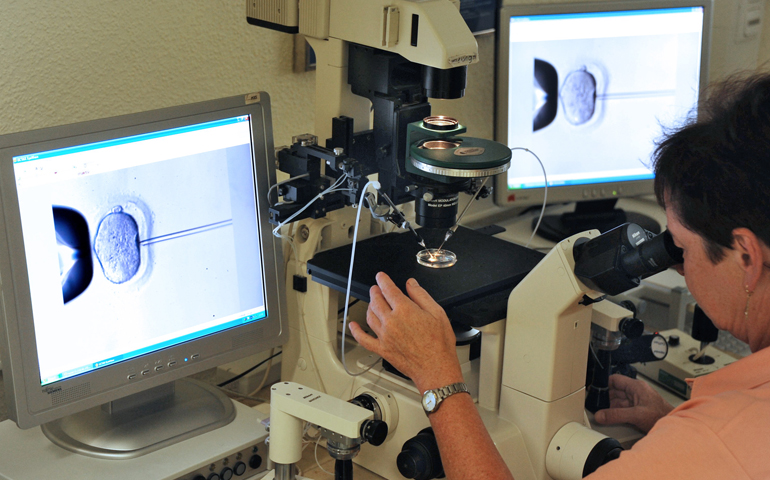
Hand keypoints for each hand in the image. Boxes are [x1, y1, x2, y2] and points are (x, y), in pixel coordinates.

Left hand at [348, 272, 462, 392]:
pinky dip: (356, 331)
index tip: (381, 277)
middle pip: (376, 301)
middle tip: (376, 288)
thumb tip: (411, 284)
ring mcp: (384, 336)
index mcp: (404, 310)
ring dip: (369, 306)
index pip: (388, 289)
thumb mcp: (437, 313)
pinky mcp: (382, 349)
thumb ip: (421, 295)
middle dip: (375, 292)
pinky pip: (363, 339)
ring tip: (371, 302)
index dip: (383, 280)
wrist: (436, 369)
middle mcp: (391, 322)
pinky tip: (352, 326)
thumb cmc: (439, 344)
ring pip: (369, 316)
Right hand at [594, 374, 673, 432]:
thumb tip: (600, 415)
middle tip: (593, 402)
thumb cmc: (662, 415)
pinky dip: (615, 412)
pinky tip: (609, 417)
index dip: (604, 383)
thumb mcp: (636, 415)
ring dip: (609, 406)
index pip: (615, 379)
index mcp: (636, 387)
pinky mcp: (637, 410)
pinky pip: (622, 409)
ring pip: (618, 401)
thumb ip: (616, 415)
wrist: (675, 427)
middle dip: (605, 397)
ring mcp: (636, 401)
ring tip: (599, 411)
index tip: (594, 389)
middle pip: (615, 391)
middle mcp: (636, 392)